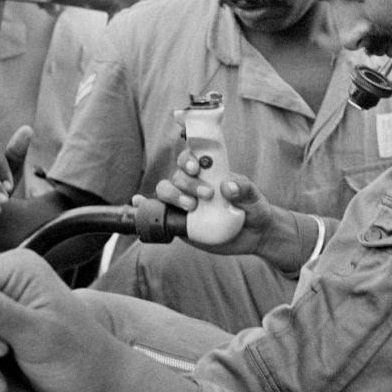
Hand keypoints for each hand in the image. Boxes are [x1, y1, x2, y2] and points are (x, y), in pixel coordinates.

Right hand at [151, 149, 278, 256]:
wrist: (254, 235)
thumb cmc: (254, 208)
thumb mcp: (255, 196)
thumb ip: (244, 188)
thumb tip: (227, 187)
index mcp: (209, 172)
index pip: (191, 157)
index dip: (188, 157)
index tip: (196, 166)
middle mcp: (193, 184)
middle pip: (178, 174)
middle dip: (187, 182)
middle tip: (207, 195)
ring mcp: (184, 203)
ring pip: (165, 190)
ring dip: (173, 195)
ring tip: (192, 207)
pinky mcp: (180, 222)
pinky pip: (158, 212)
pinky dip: (143, 205)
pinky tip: (137, 203)